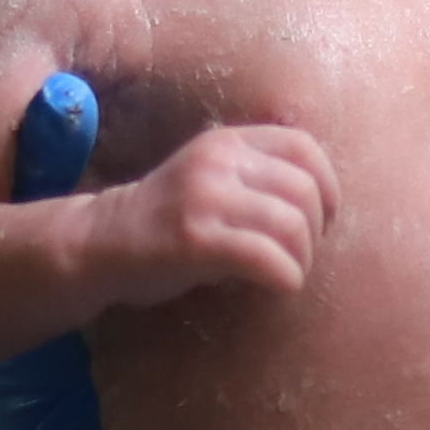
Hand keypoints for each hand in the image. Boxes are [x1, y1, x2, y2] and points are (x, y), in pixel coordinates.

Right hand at [99, 123, 332, 304]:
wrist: (101, 243)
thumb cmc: (166, 219)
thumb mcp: (211, 177)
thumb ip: (255, 175)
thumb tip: (320, 201)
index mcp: (228, 141)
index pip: (303, 147)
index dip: (327, 186)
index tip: (322, 219)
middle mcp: (219, 161)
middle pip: (303, 191)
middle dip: (315, 232)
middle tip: (299, 256)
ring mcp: (205, 198)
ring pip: (291, 225)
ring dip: (302, 260)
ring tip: (288, 274)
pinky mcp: (196, 239)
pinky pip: (266, 258)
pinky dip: (286, 278)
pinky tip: (279, 288)